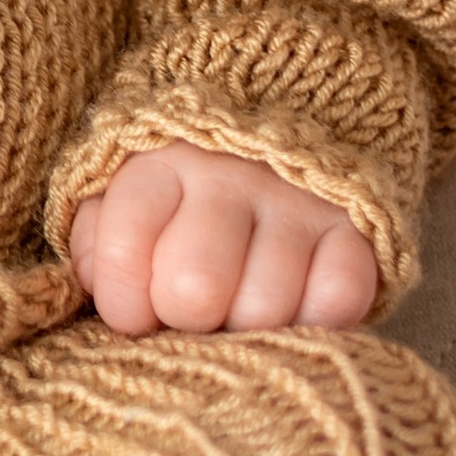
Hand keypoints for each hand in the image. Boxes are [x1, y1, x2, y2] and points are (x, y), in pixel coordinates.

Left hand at [68, 140, 377, 335]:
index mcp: (158, 163)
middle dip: (186, 319)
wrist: (281, 127)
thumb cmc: (183, 191)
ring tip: (239, 307)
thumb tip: (111, 301)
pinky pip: (337, 301)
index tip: (136, 312)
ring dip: (248, 328)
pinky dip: (314, 321)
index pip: (123, 251)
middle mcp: (228, 174)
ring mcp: (296, 199)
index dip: (124, 304)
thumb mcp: (122, 196)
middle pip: (195, 289)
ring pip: (264, 308)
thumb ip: (99, 244)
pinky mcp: (356, 225)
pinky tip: (293, 307)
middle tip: (194, 311)